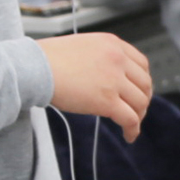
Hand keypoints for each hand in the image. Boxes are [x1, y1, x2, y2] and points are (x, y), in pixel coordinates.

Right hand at [39, 33, 153, 140]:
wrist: (35, 67)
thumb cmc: (47, 58)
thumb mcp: (82, 46)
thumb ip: (99, 57)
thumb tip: (105, 76)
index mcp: (112, 44)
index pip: (141, 63)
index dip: (143, 80)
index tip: (138, 90)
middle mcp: (118, 59)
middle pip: (145, 83)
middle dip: (143, 99)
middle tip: (137, 109)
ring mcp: (114, 80)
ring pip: (140, 102)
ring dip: (139, 115)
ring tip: (132, 125)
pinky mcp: (107, 101)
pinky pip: (130, 118)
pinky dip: (133, 129)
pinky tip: (129, 135)